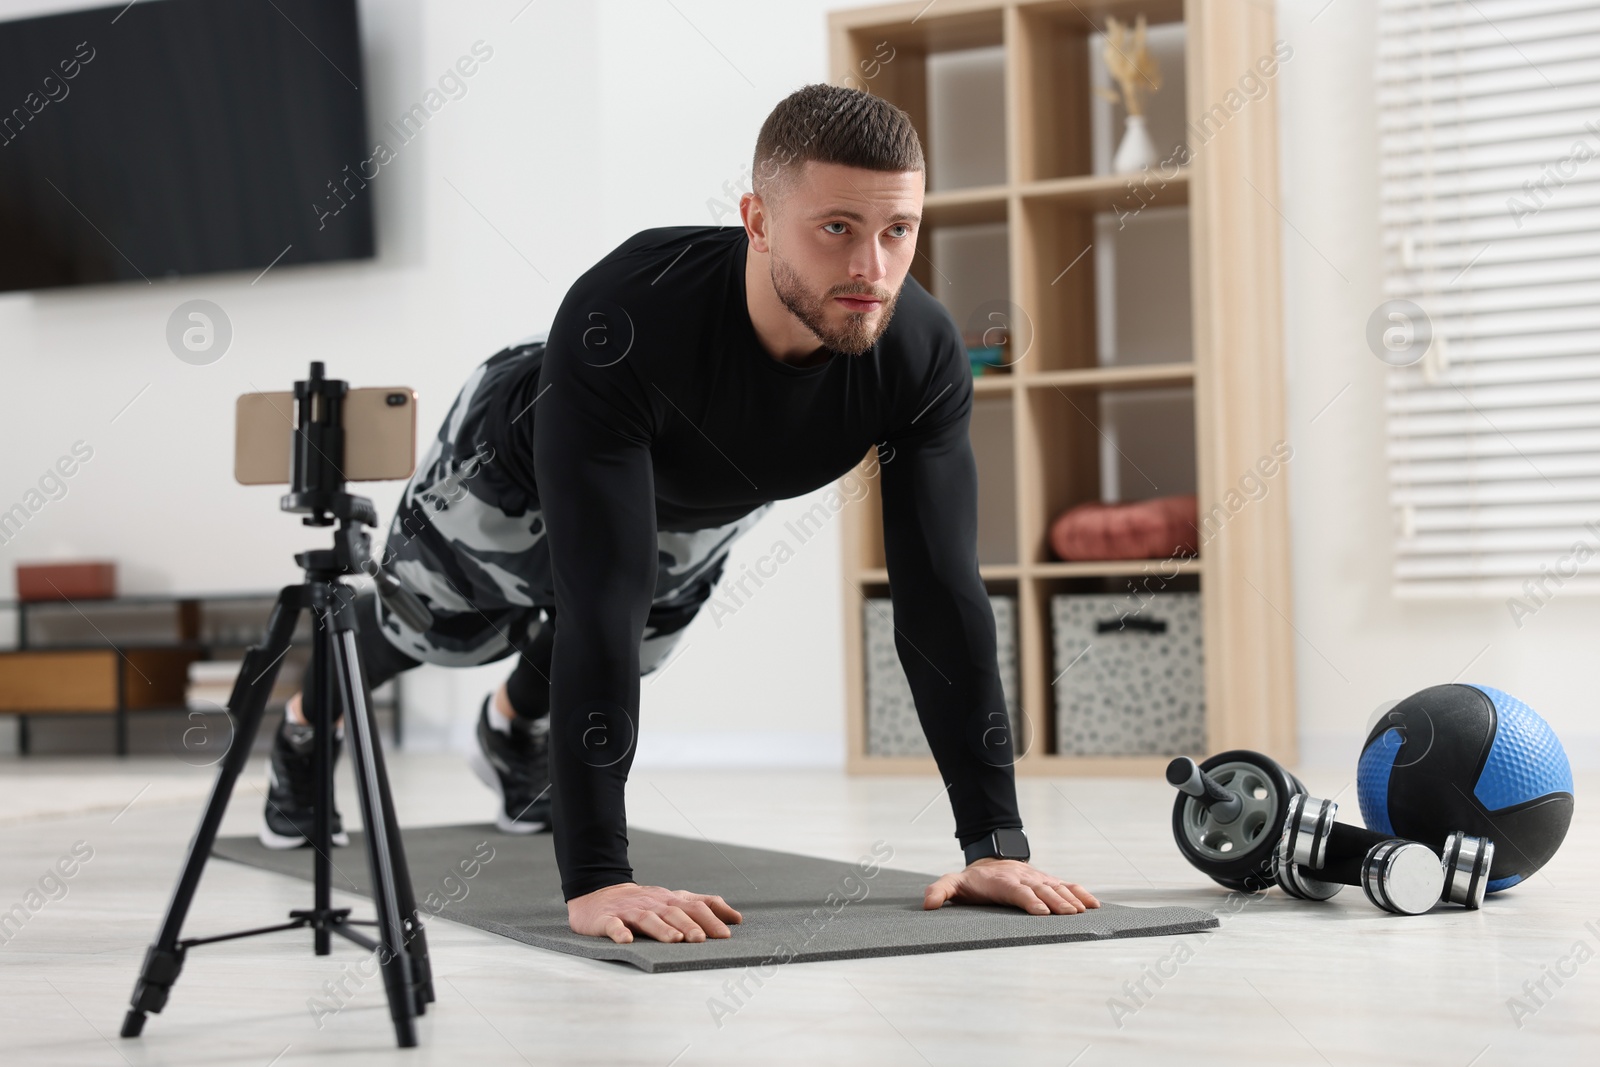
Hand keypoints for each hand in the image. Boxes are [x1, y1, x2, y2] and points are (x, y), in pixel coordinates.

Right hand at [567, 882, 742, 943]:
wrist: (600, 897)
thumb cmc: (645, 904)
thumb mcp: (674, 902)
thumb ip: (704, 907)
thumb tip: (736, 918)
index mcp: (669, 900)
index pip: (693, 907)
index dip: (710, 919)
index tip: (725, 934)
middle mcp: (652, 903)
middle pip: (673, 913)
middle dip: (689, 925)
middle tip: (702, 939)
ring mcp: (629, 911)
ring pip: (647, 918)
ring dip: (661, 929)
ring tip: (674, 940)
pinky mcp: (606, 919)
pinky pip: (612, 925)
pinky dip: (619, 932)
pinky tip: (626, 940)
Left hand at [923, 858, 1100, 914]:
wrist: (990, 862)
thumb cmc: (972, 881)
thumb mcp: (953, 883)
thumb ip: (940, 891)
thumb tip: (927, 904)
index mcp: (1002, 882)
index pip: (1017, 891)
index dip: (1029, 900)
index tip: (1042, 912)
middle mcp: (1023, 878)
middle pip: (1041, 890)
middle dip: (1056, 902)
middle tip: (1070, 915)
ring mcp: (1037, 879)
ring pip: (1057, 887)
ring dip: (1071, 898)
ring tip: (1084, 911)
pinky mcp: (1047, 881)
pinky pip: (1067, 885)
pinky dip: (1081, 893)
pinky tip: (1094, 905)